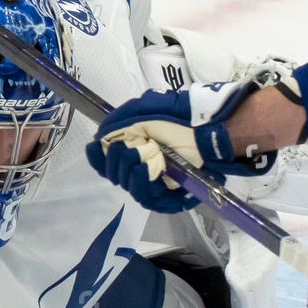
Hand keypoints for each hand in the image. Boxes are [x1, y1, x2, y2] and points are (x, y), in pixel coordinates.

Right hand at [87, 82, 270, 212]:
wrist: (211, 132)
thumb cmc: (183, 119)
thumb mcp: (148, 109)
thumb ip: (121, 118)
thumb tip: (101, 133)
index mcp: (137, 149)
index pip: (108, 160)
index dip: (98, 156)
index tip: (95, 147)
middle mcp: (143, 168)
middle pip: (114, 174)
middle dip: (114, 160)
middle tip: (124, 148)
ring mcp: (156, 185)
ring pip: (128, 186)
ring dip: (127, 170)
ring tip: (137, 157)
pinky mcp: (168, 199)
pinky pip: (147, 198)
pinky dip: (141, 184)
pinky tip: (144, 171)